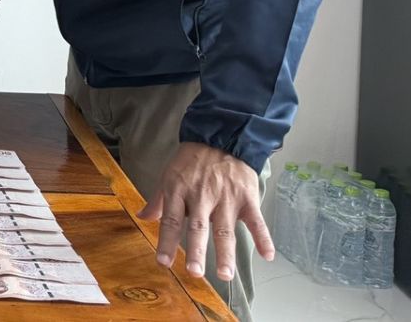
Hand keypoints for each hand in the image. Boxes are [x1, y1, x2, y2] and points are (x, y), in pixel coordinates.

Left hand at [137, 142, 273, 280]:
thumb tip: (142, 218)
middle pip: (198, 227)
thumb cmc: (193, 160)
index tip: (164, 263)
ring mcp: (226, 198)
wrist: (222, 136)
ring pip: (226, 228)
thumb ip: (158, 200)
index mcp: (179, 191)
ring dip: (226, 253)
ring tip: (225, 274)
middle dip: (196, 251)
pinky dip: (264, 237)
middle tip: (195, 272)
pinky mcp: (247, 197)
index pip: (171, 221)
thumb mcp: (169, 175)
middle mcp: (202, 197)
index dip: (167, 242)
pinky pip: (256, 220)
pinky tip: (268, 255)